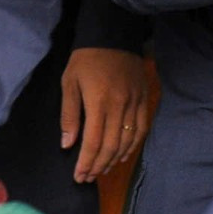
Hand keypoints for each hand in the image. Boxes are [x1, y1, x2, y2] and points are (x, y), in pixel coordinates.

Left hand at [60, 48, 150, 182]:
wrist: (113, 35)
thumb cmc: (86, 59)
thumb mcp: (69, 83)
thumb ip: (69, 115)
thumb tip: (68, 144)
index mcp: (99, 102)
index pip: (94, 141)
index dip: (87, 162)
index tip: (79, 176)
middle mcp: (120, 105)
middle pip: (112, 145)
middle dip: (99, 165)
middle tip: (88, 177)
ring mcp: (135, 103)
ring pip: (128, 141)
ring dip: (115, 159)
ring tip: (102, 170)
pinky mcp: (144, 99)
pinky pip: (141, 129)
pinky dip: (132, 146)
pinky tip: (122, 155)